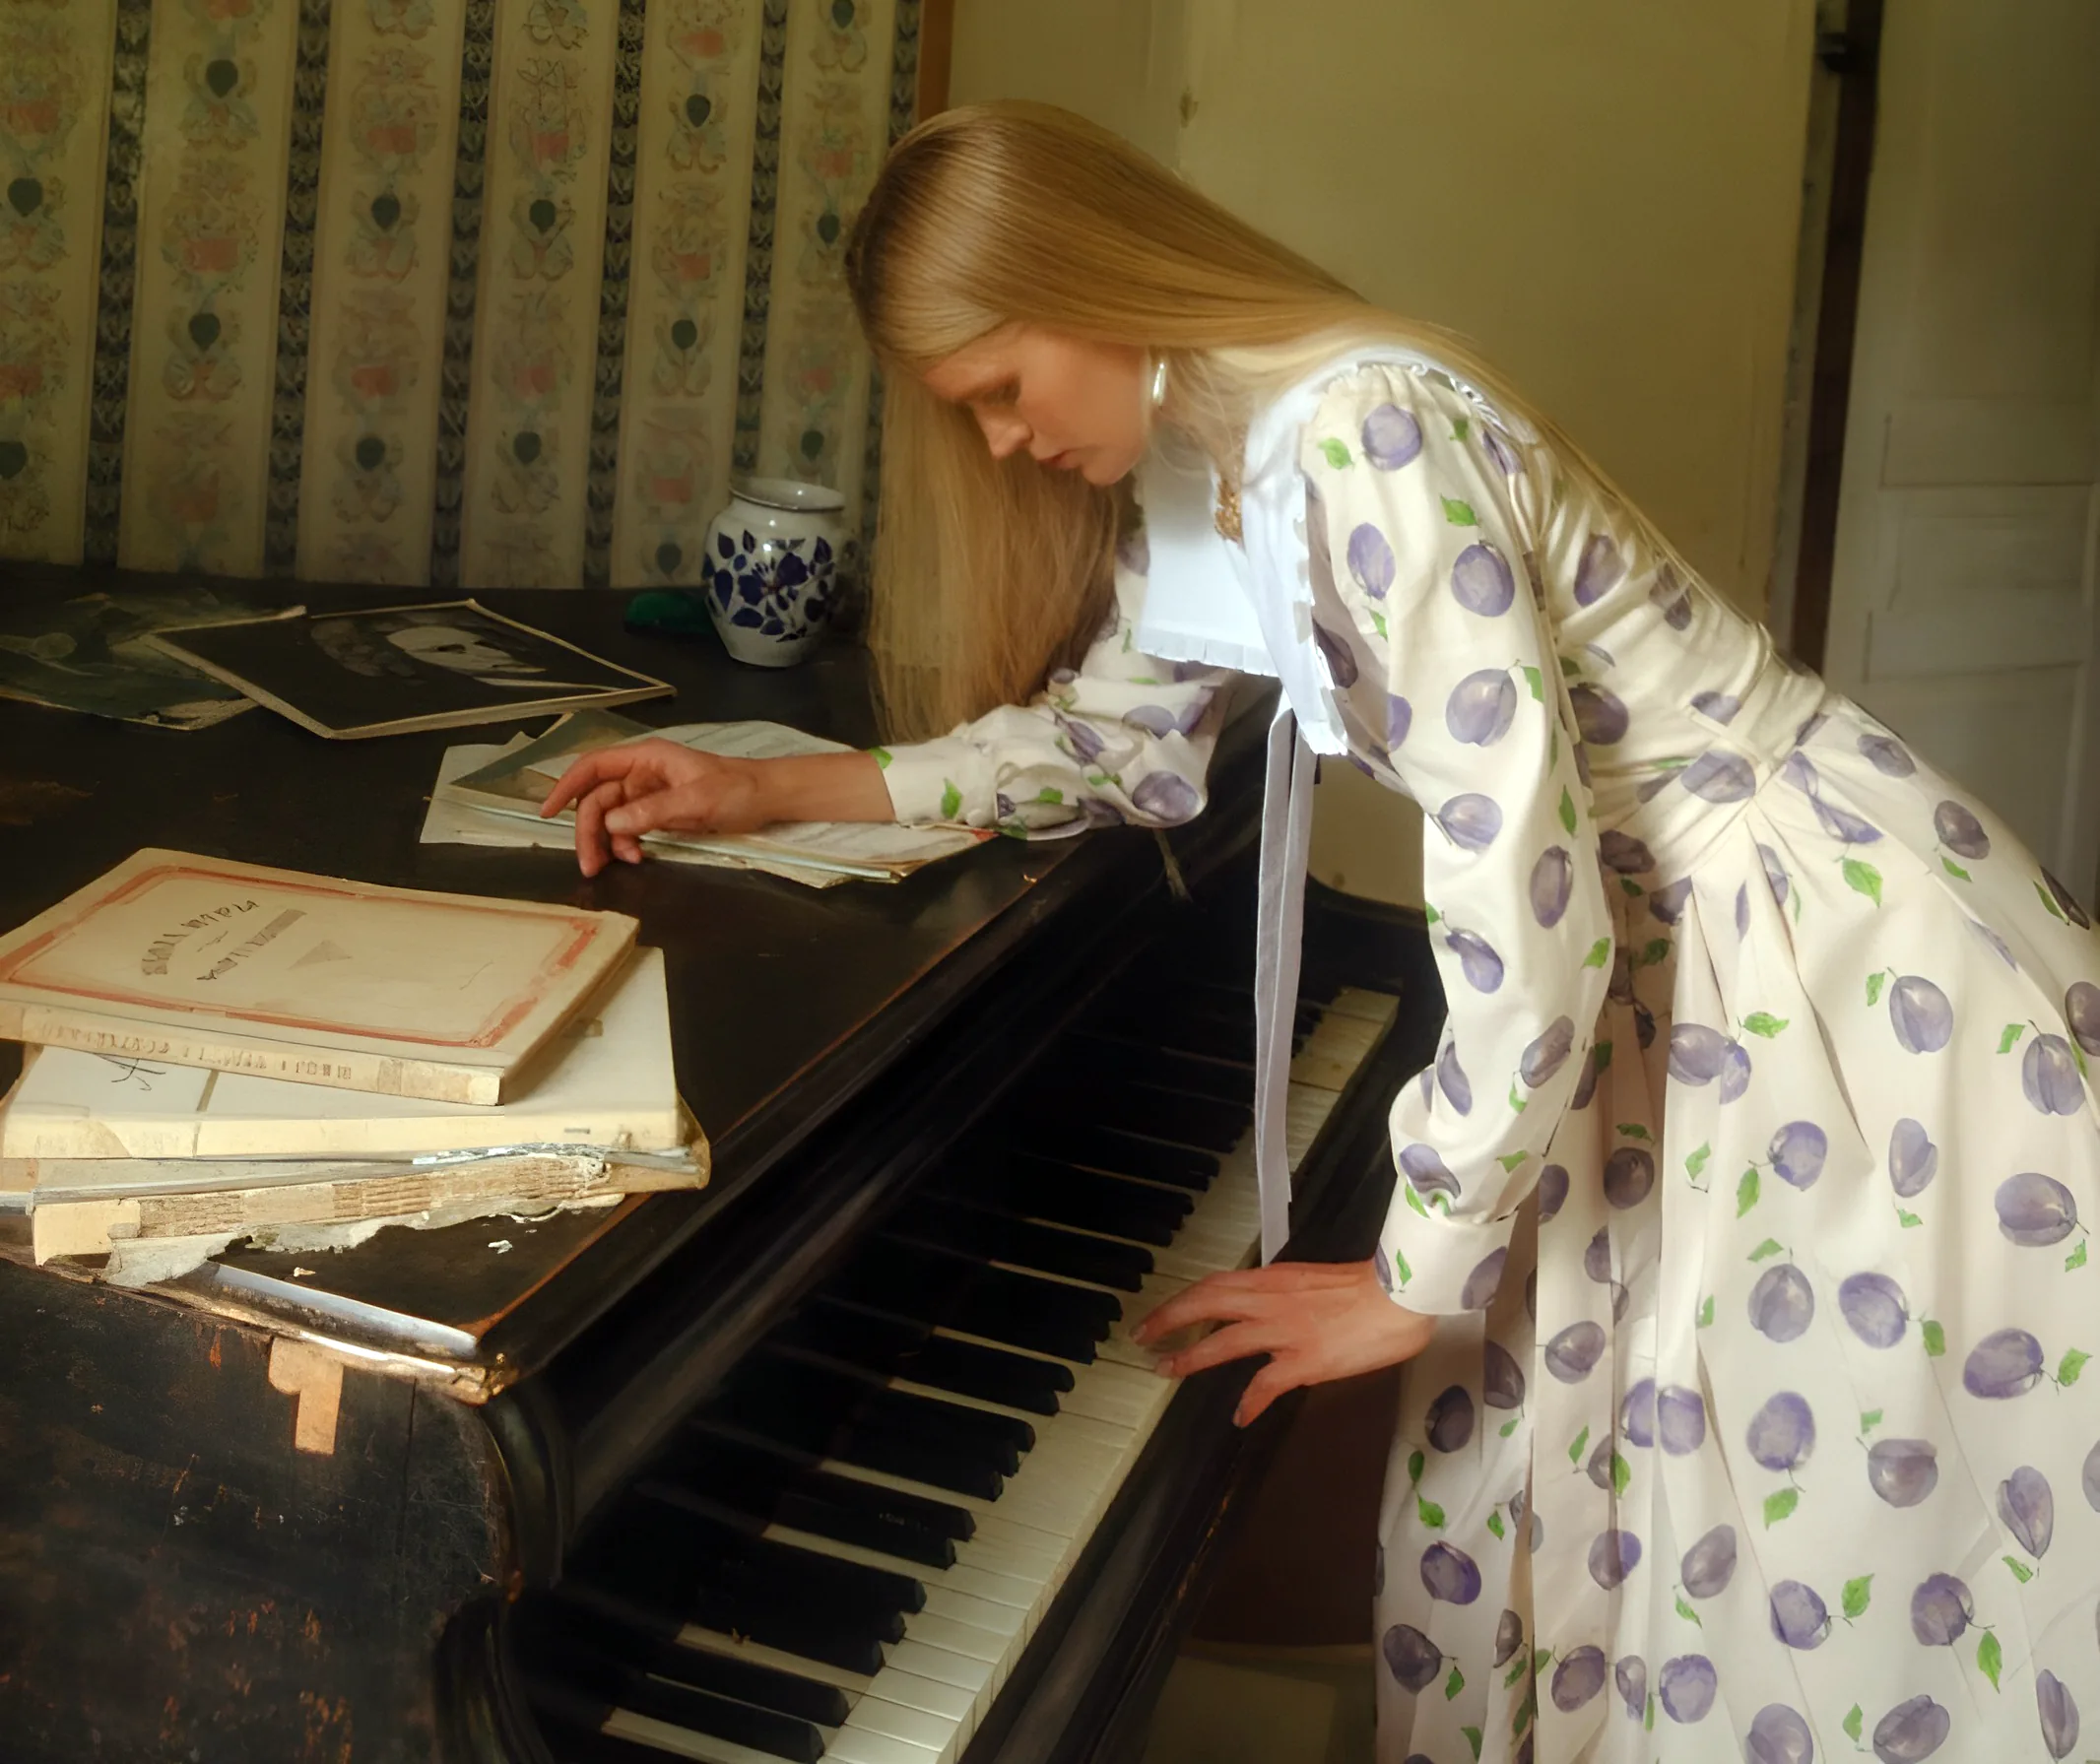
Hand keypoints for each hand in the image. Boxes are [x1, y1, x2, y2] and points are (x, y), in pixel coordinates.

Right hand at [540, 739, 768, 875]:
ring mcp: (648, 792)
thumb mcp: (696, 800)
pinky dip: (627, 844)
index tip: (548, 812)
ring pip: (611, 817)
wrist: (766, 798)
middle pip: (598, 799)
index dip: (566, 786)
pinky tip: (636, 858)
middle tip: (589, 865)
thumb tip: (610, 823)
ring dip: (607, 842)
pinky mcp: (658, 811)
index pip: (594, 766)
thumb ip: (652, 811)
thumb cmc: (736, 790)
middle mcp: (641, 772)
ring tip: (615, 866)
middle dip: (589, 830)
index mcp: (646, 758)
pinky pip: (629, 828)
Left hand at [1131, 1260, 1436, 1426]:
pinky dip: (1250, 1400)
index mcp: (1273, 1280)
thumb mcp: (1313, 1282)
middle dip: (1169, 1320)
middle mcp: (1270, 1302)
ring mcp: (1284, 1332)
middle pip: (1206, 1305)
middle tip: (1142, 1338)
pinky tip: (1240, 1415)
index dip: (1182, 1300)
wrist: (1400, 1295)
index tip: (1159, 1313)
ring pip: (1224, 1342)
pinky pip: (1267, 1383)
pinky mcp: (1305, 1361)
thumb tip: (1268, 1314)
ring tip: (1167, 1370)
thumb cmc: (1367, 1286)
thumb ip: (1285, 1297)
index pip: (1214, 1285)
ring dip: (1191, 1357)